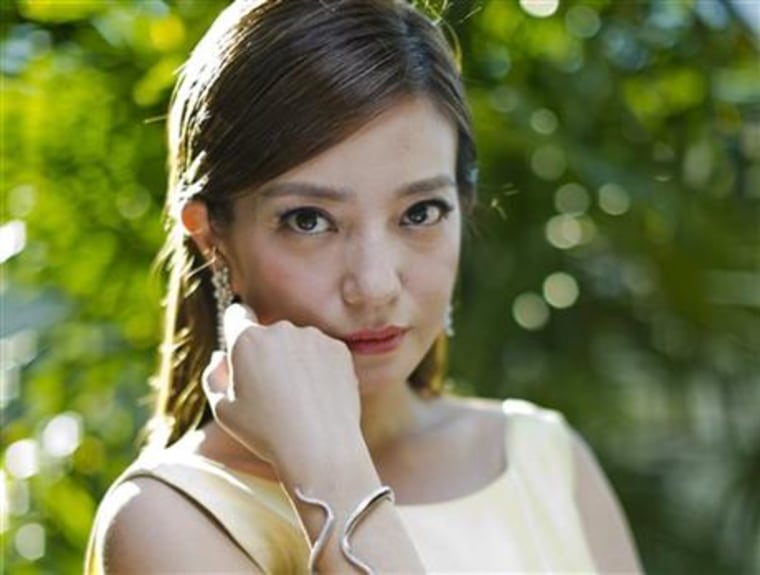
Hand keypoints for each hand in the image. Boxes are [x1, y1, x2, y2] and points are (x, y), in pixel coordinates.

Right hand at [202, 303, 362, 476]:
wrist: (321, 448)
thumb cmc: (266, 433)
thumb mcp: (224, 411)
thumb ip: (214, 376)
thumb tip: (221, 356)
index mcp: (247, 340)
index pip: (237, 314)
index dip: (236, 328)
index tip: (242, 347)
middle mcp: (282, 329)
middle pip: (269, 333)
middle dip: (268, 353)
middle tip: (271, 392)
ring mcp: (314, 337)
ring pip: (297, 343)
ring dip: (295, 360)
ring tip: (298, 399)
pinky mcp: (339, 349)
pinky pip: (322, 352)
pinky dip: (319, 368)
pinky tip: (318, 396)